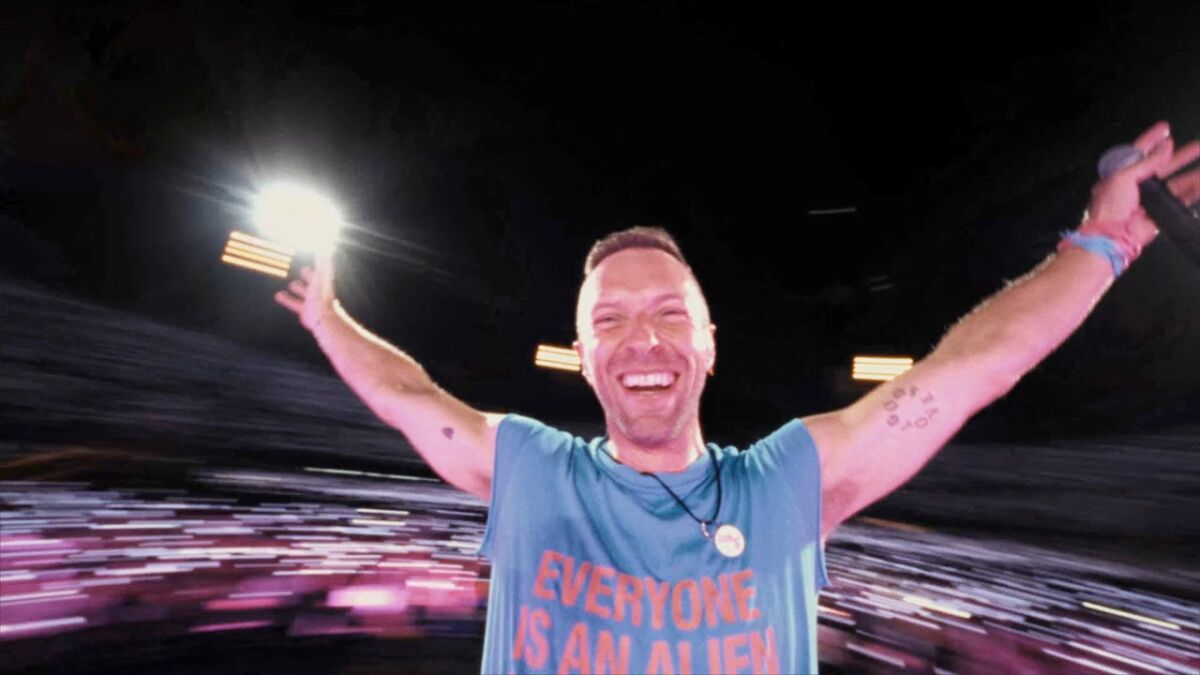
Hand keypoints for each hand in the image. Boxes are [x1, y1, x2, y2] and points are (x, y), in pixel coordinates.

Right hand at [274, 252, 336, 331]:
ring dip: (298, 288)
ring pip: (305, 293)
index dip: (322, 262)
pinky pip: (294, 303)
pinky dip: (287, 299)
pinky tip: (279, 296)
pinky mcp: (305, 310)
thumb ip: (322, 263)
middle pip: (315, 281)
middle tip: (304, 270)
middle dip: (310, 276)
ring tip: (292, 284)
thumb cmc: (321, 298)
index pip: (324, 269)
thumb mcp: (320, 277)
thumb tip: (324, 247)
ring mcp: (312, 301)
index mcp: (324, 282)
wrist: (322, 320)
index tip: (320, 254)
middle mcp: (319, 291)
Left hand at [1085, 121, 1199, 250]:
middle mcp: (1136, 185)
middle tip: (1198, 146)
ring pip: (1175, 182)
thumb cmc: (1110, 205)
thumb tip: (1165, 146)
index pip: (1138, 152)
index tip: (1165, 128)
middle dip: (1180, 155)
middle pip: (1162, 166)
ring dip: (1192, 173)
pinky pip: (1180, 200)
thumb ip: (1147, 161)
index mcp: (1121, 174)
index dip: (1151, 139)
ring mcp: (1149, 199)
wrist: (1112, 237)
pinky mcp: (1160, 213)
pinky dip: (1193, 192)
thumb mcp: (1123, 177)